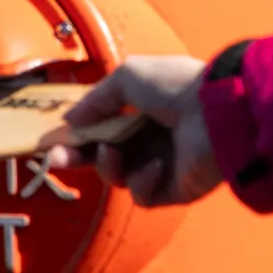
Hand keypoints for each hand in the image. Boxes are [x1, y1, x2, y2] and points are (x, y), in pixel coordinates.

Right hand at [42, 56, 221, 207]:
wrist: (219, 112)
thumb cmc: (175, 86)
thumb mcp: (127, 77)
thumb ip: (95, 99)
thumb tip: (70, 120)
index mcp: (141, 111)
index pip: (100, 126)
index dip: (76, 134)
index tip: (53, 139)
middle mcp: (150, 138)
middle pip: (102, 155)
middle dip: (75, 158)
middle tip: (55, 160)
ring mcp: (162, 165)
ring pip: (117, 177)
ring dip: (107, 167)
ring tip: (112, 153)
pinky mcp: (174, 190)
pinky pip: (143, 195)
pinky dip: (143, 182)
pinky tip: (157, 166)